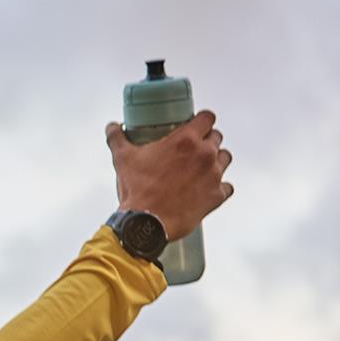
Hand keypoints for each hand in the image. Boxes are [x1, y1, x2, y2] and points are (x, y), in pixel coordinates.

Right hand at [106, 109, 232, 240]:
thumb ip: (117, 139)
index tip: (197, 124)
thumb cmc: (138, 190)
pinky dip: (219, 187)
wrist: (146, 223)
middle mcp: (205, 154)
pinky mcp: (217, 195)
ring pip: (225, 158)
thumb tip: (112, 128)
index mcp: (186, 140)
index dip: (202, 119)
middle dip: (206, 140)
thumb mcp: (123, 159)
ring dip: (216, 160)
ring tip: (201, 168)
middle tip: (192, 149)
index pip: (207, 118)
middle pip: (216, 137)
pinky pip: (227, 186)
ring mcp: (214, 175)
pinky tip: (207, 189)